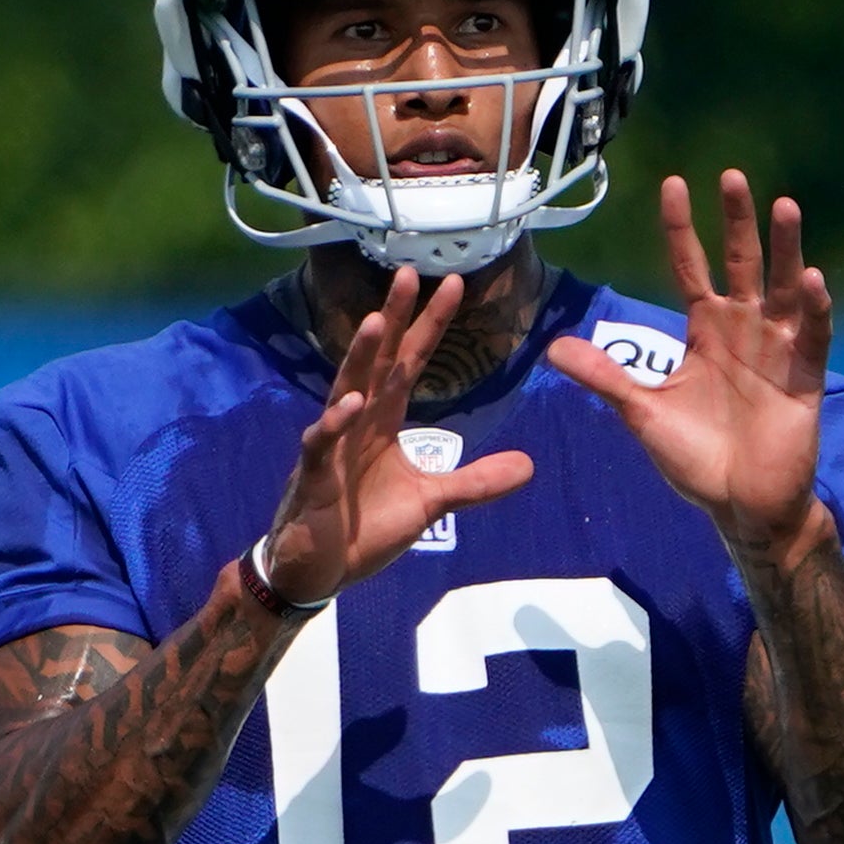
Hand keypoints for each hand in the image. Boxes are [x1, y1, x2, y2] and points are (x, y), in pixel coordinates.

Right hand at [258, 267, 535, 602]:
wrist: (318, 570)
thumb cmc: (363, 529)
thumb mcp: (431, 504)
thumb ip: (474, 482)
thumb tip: (529, 465)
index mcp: (382, 422)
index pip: (409, 362)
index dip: (430, 325)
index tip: (452, 285)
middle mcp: (357, 422)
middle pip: (377, 361)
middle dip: (393, 318)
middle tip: (408, 274)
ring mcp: (333, 445)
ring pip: (346, 390)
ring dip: (360, 358)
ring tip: (376, 322)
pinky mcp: (315, 476)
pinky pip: (323, 443)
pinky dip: (335, 424)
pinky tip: (351, 404)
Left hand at [547, 170, 829, 563]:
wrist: (739, 504)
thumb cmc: (695, 458)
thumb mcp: (641, 413)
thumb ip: (605, 377)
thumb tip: (551, 349)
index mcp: (704, 331)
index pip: (690, 267)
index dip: (682, 228)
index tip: (674, 184)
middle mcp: (743, 329)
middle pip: (739, 264)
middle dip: (736, 221)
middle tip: (731, 176)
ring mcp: (777, 350)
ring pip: (783, 288)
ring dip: (784, 249)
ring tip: (783, 206)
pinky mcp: (804, 378)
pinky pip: (813, 336)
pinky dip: (814, 308)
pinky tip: (812, 278)